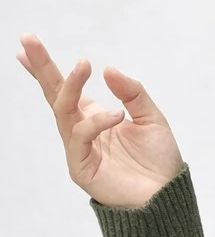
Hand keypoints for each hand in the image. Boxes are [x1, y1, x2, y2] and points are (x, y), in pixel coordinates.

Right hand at [16, 33, 183, 208]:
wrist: (167, 196)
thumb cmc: (159, 162)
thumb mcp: (151, 118)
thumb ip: (132, 93)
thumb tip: (108, 69)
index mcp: (95, 118)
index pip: (65, 89)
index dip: (45, 69)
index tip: (26, 44)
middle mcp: (82, 131)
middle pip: (54, 94)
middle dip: (41, 67)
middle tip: (28, 40)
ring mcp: (79, 149)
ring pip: (63, 111)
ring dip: (71, 85)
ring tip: (84, 65)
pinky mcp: (81, 167)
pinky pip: (80, 137)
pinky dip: (97, 122)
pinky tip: (117, 115)